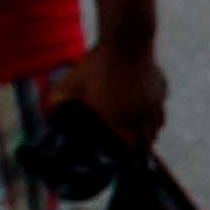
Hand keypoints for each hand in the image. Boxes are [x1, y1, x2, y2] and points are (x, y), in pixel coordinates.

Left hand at [66, 42, 167, 158]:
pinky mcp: (162, 89)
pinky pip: (160, 106)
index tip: (131, 168)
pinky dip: (154, 111)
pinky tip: (145, 106)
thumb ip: (57, 104)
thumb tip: (47, 116)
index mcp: (120, 122)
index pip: (132, 152)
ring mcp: (155, 103)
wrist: (127, 42)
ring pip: (158, 125)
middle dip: (143, 150)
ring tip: (143, 134)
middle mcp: (142, 117)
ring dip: (150, 132)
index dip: (131, 162)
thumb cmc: (96, 66)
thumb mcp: (69, 85)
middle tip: (137, 155)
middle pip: (148, 142)